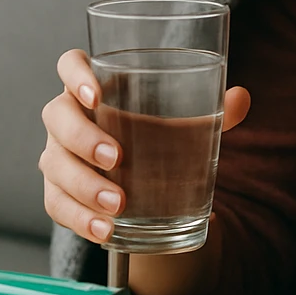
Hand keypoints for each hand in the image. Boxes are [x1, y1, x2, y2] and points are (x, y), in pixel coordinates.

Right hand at [40, 49, 251, 243]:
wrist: (146, 180)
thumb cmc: (159, 136)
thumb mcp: (186, 122)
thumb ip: (213, 110)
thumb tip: (240, 99)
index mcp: (95, 86)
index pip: (69, 64)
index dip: (74, 75)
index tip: (96, 95)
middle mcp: (68, 116)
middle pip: (57, 115)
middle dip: (83, 138)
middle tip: (117, 159)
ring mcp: (58, 154)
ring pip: (55, 164)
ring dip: (84, 186)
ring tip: (118, 204)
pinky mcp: (58, 191)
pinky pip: (57, 205)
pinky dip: (80, 219)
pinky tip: (105, 229)